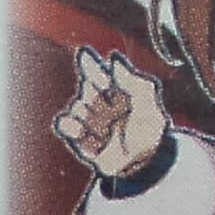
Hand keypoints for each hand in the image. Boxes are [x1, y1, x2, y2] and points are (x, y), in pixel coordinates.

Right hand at [54, 48, 168, 182]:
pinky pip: (65, 125)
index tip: (84, 52)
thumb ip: (131, 80)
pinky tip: (79, 126)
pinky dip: (68, 124)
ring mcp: (88, 120)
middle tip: (106, 92)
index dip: (89, 62)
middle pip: (89, 88)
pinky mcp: (79, 138)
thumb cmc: (149, 129)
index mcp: (115, 90)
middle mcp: (100, 102)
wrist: (145, 162)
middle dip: (96, 89)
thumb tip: (114, 58)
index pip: (97, 71)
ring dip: (91, 112)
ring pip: (78, 107)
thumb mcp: (148, 102)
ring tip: (107, 126)